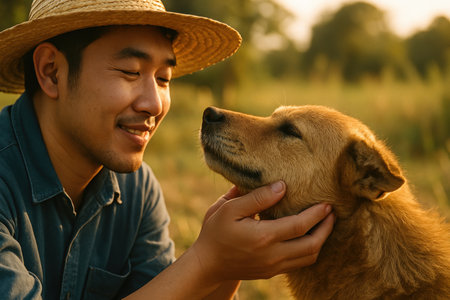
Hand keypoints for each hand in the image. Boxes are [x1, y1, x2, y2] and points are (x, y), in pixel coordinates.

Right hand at [192, 181, 334, 282]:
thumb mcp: (229, 208)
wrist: (207, 264)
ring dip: (321, 240)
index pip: (300, 226)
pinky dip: (310, 250)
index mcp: (263, 237)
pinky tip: (308, 237)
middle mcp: (272, 255)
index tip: (326, 203)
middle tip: (332, 213)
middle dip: (326, 228)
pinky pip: (299, 263)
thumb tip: (282, 186)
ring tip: (325, 224)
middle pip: (312, 245)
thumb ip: (256, 197)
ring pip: (309, 257)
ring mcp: (273, 267)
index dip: (317, 214)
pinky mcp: (271, 272)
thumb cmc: (215, 232)